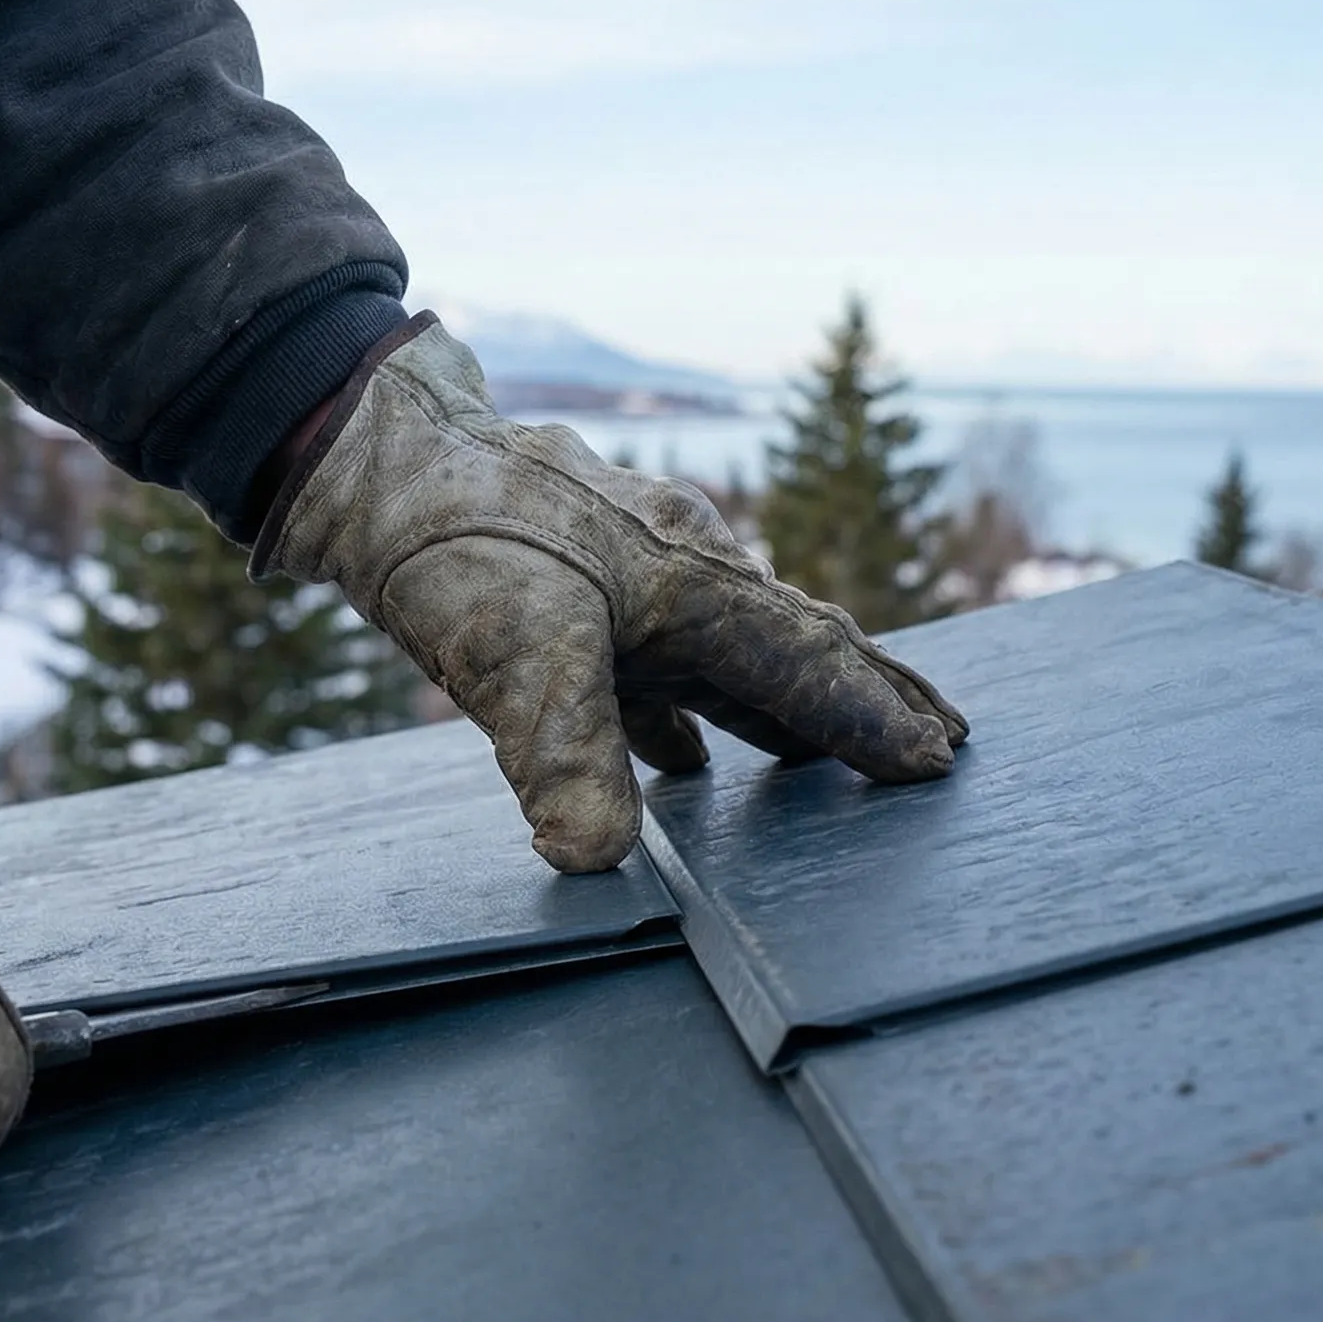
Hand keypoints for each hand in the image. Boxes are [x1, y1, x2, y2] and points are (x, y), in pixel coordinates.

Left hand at [257, 315, 968, 872]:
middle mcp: (684, 567)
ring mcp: (635, 570)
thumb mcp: (510, 658)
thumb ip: (564, 760)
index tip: (934, 763)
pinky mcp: (581, 583)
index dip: (870, 718)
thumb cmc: (455, 543)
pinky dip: (698, 707)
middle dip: (870, 697)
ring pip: (738, 648)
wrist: (376, 458)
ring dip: (793, 704)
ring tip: (840, 755)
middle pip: (800, 643)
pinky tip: (687, 759)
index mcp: (693, 580)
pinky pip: (666, 655)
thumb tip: (598, 863)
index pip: (808, 662)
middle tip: (946, 741)